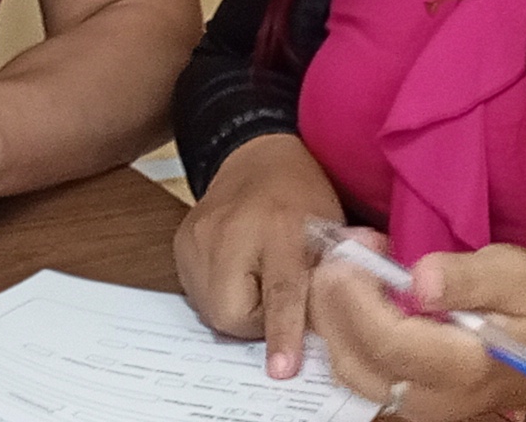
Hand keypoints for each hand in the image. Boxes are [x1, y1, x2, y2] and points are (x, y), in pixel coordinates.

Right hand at [172, 134, 345, 378]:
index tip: (282, 369)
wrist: (256, 157)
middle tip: (276, 294)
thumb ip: (335, 275)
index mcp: (281, 226)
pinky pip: (199, 294)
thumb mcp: (330, 230)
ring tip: (257, 276)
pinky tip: (238, 269)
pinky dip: (222, 292)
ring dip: (240, 307)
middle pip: (233, 314)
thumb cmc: (301, 195)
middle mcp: (231, 232)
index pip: (282, 290)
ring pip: (214, 311)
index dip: (283, 332)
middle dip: (259, 320)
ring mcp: (199, 238)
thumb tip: (343, 318)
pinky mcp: (182, 244)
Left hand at [308, 238, 525, 419]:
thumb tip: (419, 278)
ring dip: (334, 315)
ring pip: (349, 368)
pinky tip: (357, 293)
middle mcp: (433, 400)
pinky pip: (360, 370)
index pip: (387, 341)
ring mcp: (419, 407)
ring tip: (347, 264)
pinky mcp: (410, 401)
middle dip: (334, 301)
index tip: (350, 252)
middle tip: (340, 249)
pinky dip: (346, 331)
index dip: (357, 297)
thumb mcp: (517, 276)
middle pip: (355, 359)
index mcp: (463, 370)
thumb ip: (469, 278)